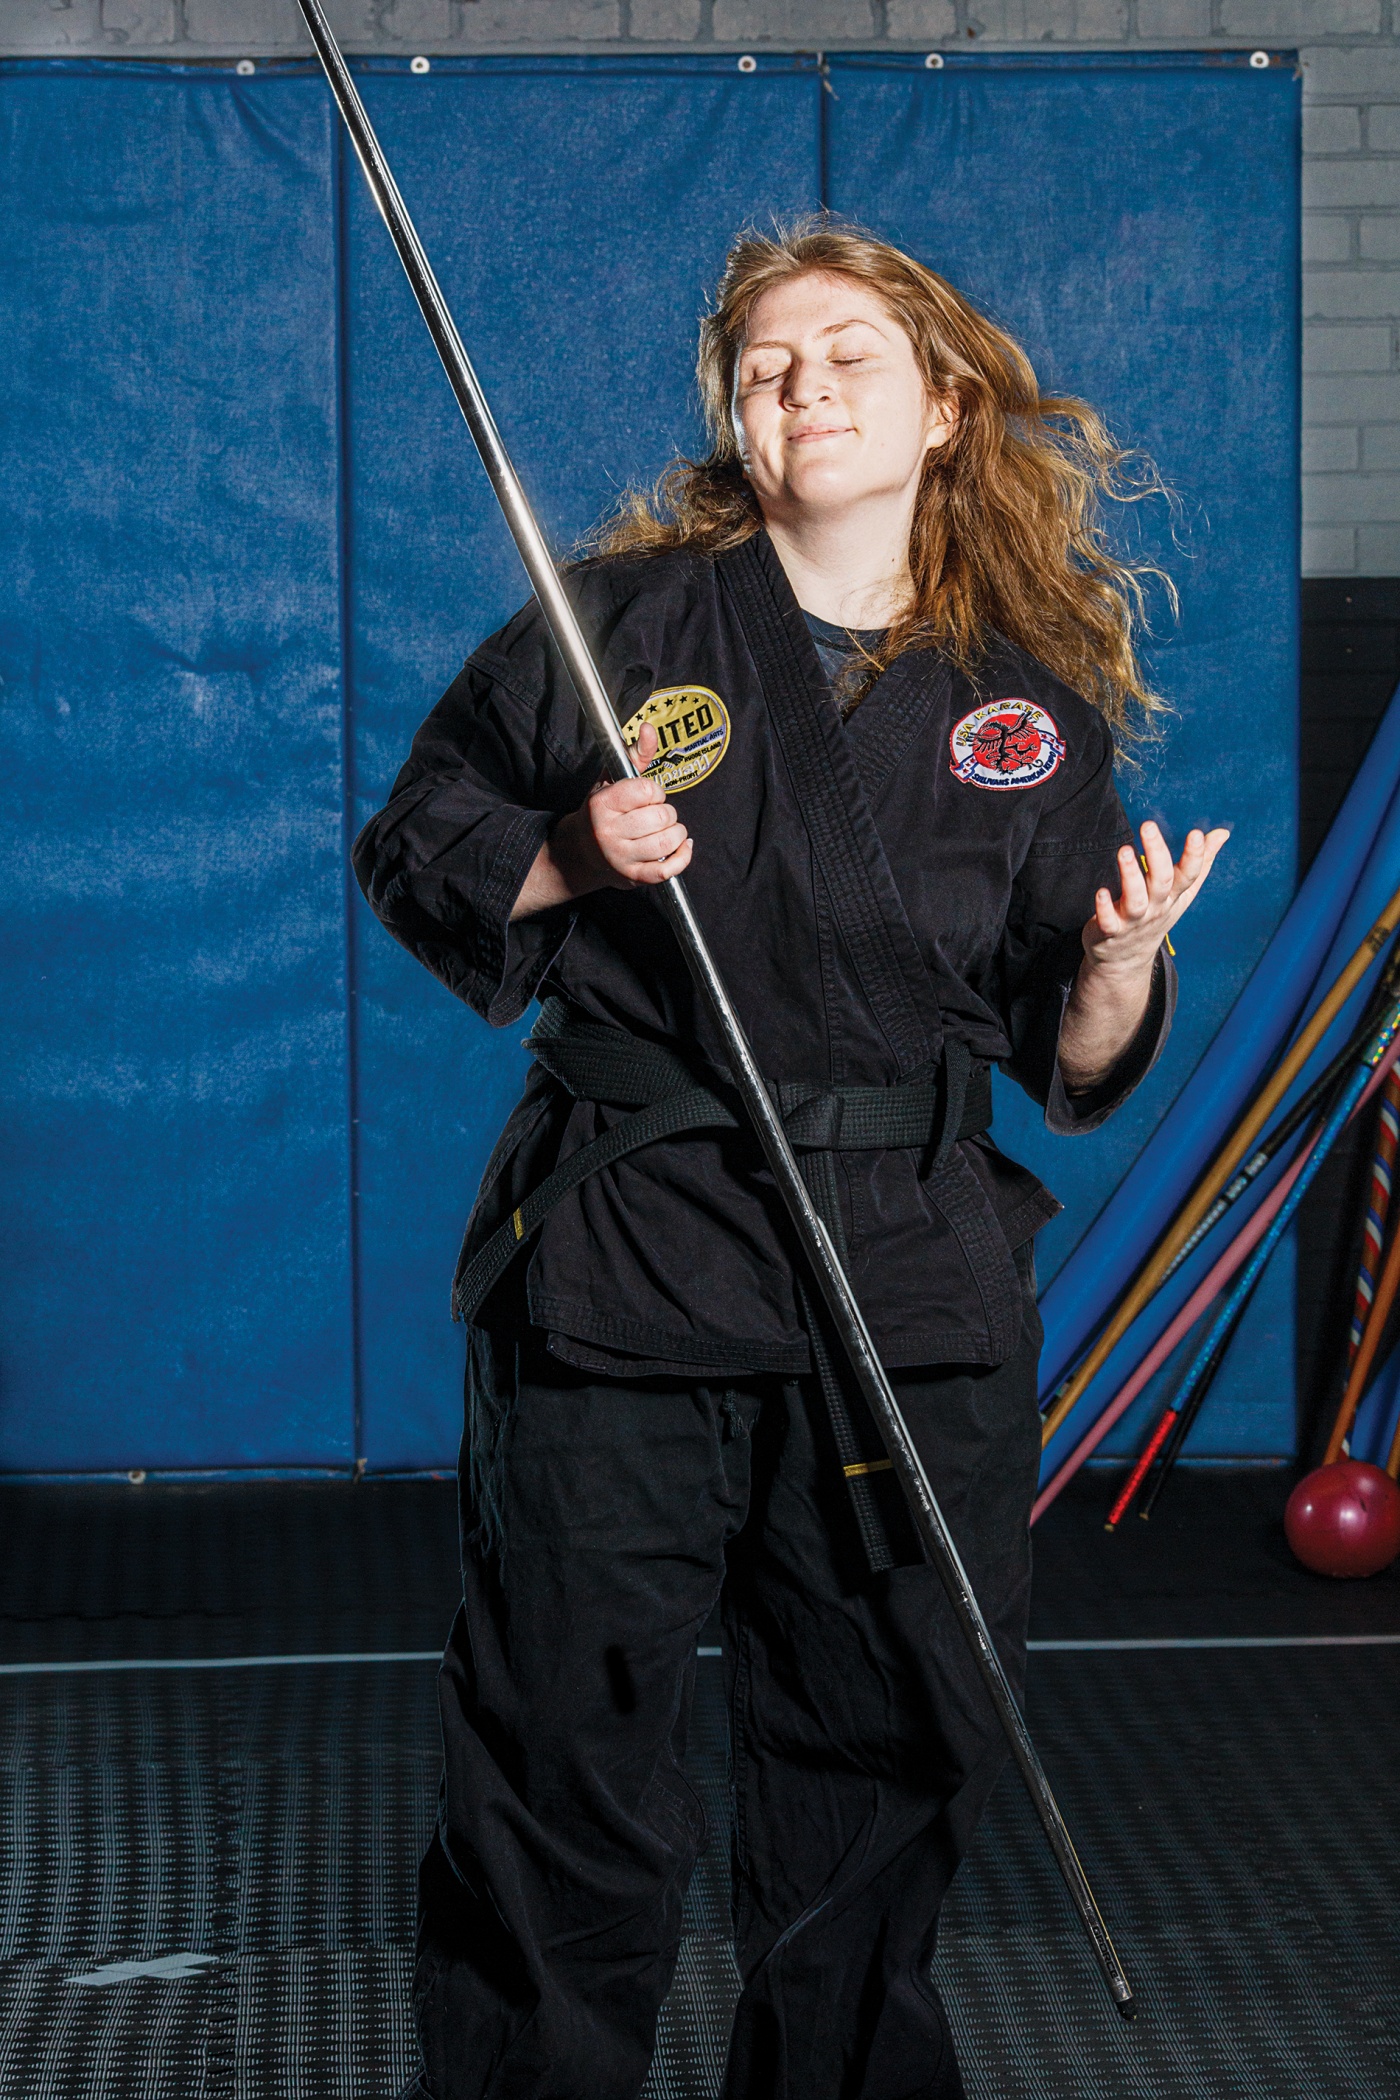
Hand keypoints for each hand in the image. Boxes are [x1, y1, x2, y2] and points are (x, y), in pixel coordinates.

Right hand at [510, 723, 691, 919]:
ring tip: (670, 829)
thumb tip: (649, 729)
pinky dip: (682, 858)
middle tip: (658, 814)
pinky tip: (683, 847)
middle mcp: (608, 832)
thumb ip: (634, 755)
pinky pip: (666, 870)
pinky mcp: (631, 877)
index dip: (655, 791)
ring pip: (666, 843)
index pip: (646, 791)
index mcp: (602, 805)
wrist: (579, 853)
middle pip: (659, 817)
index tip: (648, 796)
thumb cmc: (600, 813)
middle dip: (667, 813)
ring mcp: (619, 857)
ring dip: (677, 833)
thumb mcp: (610, 781)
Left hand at [1082, 820, 1228, 979]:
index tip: (1195, 834)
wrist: (1128, 959)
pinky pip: (1108, 921)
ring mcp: (1133, 920)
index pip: (1189, 875)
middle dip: (1157, 854)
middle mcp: (1156, 906)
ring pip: (1136, 899)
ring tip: (1125, 851)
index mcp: (1174, 895)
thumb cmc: (1156, 916)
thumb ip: (1200, 863)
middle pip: (1162, 880)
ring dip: (1130, 875)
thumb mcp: (1182, 893)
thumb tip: (1222, 833)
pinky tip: (1102, 892)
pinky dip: (1105, 908)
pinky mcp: (1110, 931)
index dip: (1195, 856)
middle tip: (1148, 825)